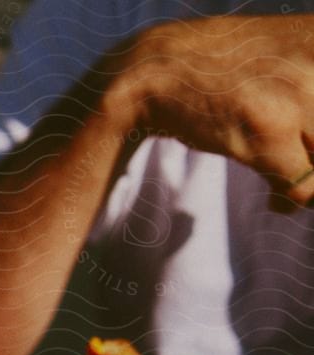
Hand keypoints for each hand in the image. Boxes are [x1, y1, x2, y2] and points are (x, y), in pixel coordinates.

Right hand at [110, 15, 313, 209]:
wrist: (161, 66)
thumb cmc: (227, 65)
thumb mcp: (294, 49)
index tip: (310, 150)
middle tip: (304, 169)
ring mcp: (300, 94)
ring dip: (313, 184)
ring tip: (294, 183)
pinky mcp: (268, 130)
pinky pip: (303, 186)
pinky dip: (290, 201)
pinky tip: (275, 201)